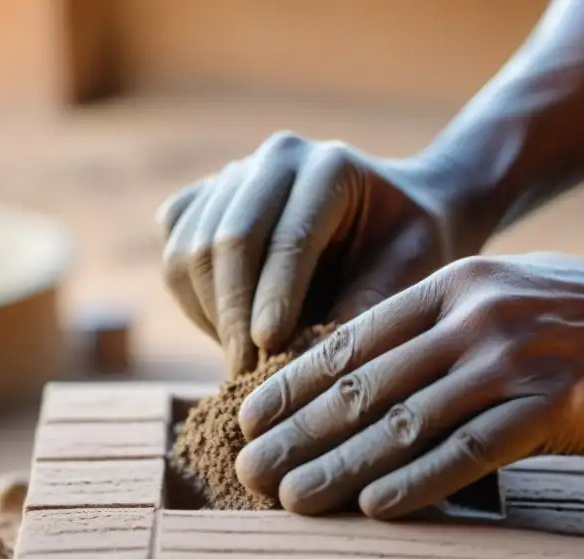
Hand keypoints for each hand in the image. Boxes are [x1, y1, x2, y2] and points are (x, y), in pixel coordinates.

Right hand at [157, 132, 463, 375]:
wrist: (392, 217)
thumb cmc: (408, 247)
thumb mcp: (409, 273)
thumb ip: (366, 306)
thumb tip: (308, 357)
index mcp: (329, 166)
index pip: (288, 236)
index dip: (274, 297)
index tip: (268, 351)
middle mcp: (274, 159)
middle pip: (227, 239)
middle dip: (234, 315)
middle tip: (249, 376)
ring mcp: (233, 177)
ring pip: (189, 250)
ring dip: (211, 315)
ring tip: (244, 363)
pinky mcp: (203, 202)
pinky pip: (174, 254)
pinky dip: (191, 302)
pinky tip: (228, 333)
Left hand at [234, 253, 583, 518]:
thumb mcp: (508, 297)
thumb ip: (442, 328)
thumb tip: (372, 379)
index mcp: (454, 284)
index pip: (354, 337)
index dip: (296, 382)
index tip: (252, 417)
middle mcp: (473, 315)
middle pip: (365, 383)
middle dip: (299, 432)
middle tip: (250, 469)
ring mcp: (511, 358)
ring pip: (405, 422)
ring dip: (341, 466)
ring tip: (291, 500)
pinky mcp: (551, 405)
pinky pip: (468, 452)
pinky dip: (418, 483)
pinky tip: (376, 509)